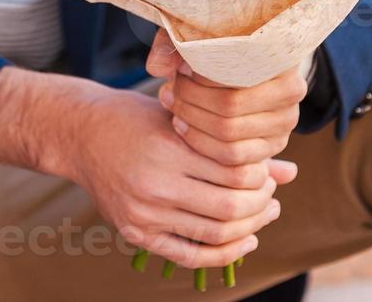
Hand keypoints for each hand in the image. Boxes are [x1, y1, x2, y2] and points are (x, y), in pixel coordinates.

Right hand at [0, 67, 295, 269]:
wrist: (80, 133)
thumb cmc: (136, 116)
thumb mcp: (184, 118)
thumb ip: (233, 147)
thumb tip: (290, 171)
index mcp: (169, 149)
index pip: (235, 172)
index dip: (261, 175)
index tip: (267, 169)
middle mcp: (156, 186)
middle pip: (230, 207)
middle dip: (260, 204)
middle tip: (270, 195)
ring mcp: (144, 214)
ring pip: (215, 234)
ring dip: (249, 227)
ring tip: (262, 213)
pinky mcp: (136, 233)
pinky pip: (190, 255)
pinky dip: (224, 254)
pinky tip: (244, 240)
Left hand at [147, 29, 307, 167]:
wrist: (248, 63)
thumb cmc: (220, 43)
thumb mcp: (198, 33)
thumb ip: (173, 44)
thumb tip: (156, 67)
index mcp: (282, 53)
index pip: (236, 69)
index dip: (201, 73)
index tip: (178, 69)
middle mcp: (292, 88)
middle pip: (230, 104)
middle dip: (190, 99)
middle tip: (168, 90)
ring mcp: (286, 120)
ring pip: (228, 134)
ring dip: (192, 121)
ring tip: (172, 105)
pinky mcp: (274, 145)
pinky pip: (233, 157)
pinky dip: (201, 143)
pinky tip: (183, 125)